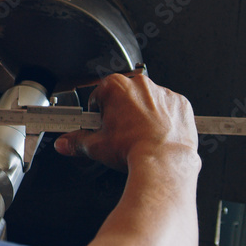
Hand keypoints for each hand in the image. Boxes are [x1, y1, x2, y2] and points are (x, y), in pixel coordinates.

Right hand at [53, 73, 197, 170]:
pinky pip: (169, 108)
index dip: (98, 114)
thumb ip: (76, 141)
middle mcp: (140, 84)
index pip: (99, 96)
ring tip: (141, 136)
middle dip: (121, 113)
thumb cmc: (133, 149)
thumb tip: (64, 144)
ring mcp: (162, 92)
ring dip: (143, 115)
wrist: (164, 161)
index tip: (101, 125)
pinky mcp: (180, 103)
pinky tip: (158, 134)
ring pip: (148, 101)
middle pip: (124, 97)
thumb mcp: (97, 146)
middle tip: (121, 134)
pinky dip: (164, 119)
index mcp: (116, 87)